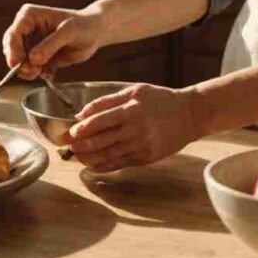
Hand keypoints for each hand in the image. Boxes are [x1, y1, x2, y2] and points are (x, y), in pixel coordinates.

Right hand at [2, 3, 103, 80]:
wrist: (95, 32)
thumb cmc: (83, 24)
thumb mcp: (69, 31)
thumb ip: (50, 44)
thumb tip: (33, 58)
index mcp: (29, 16)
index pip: (13, 33)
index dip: (12, 50)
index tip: (16, 64)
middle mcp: (27, 29)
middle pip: (12, 49)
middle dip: (20, 62)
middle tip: (32, 71)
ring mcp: (32, 44)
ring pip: (20, 61)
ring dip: (29, 70)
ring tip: (44, 71)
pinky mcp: (39, 56)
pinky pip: (32, 69)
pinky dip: (39, 74)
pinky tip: (51, 72)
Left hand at [66, 84, 200, 170]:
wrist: (190, 115)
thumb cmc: (160, 99)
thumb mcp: (134, 91)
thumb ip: (106, 101)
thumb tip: (83, 113)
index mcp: (130, 111)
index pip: (99, 122)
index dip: (82, 129)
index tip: (69, 133)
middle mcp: (135, 131)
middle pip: (101, 141)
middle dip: (80, 146)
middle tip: (67, 147)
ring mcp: (141, 146)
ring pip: (109, 156)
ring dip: (89, 158)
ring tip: (76, 157)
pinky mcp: (147, 158)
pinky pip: (121, 164)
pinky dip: (105, 166)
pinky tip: (93, 166)